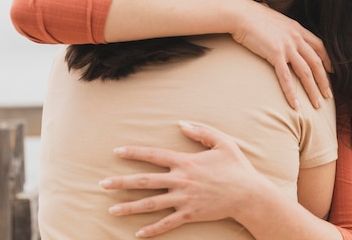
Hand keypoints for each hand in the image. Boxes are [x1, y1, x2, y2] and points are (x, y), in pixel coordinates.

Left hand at [99, 121, 266, 237]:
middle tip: (102, 184)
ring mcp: (183, 199)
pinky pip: (166, 224)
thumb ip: (201, 130)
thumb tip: (181, 123)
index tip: (117, 152)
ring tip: (112, 210)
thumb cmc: (237, 167)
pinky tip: (138, 234)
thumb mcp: (223, 142)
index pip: (154, 155)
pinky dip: (152, 230)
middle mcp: (180, 180)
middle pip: (144, 181)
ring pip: (150, 204)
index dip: (134, 153)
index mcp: (186, 162)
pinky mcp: (189, 215)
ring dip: (129, 207)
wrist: (249, 194)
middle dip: (121, 183)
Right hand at [230, 0, 332, 108]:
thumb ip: (284, 30)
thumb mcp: (275, 21)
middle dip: (324, 81)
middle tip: (328, 96)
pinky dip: (291, 93)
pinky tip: (295, 105)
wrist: (241, 13)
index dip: (328, 60)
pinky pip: (286, 77)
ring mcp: (287, 46)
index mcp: (298, 29)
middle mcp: (296, 37)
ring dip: (312, 90)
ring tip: (317, 105)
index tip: (332, 72)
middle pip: (316, 62)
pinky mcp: (275, 54)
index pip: (320, 46)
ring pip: (305, 72)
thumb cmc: (253, 17)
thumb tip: (282, 36)